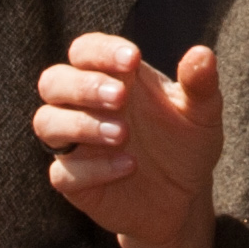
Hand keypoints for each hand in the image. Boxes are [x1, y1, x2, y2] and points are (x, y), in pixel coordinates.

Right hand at [32, 34, 222, 247]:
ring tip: (122, 133)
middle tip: (120, 96)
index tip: (133, 59)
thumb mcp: (202, 113)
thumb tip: (202, 54)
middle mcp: (85, 106)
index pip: (85, 50)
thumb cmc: (186, 144)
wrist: (185, 197)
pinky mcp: (73, 181)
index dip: (101, 51)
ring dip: (80, 124)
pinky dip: (93, 168)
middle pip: (53, 81)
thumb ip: (199, 84)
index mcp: (113, 77)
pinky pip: (63, 172)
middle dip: (83, 86)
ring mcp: (75, 144)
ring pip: (46, 123)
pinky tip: (128, 165)